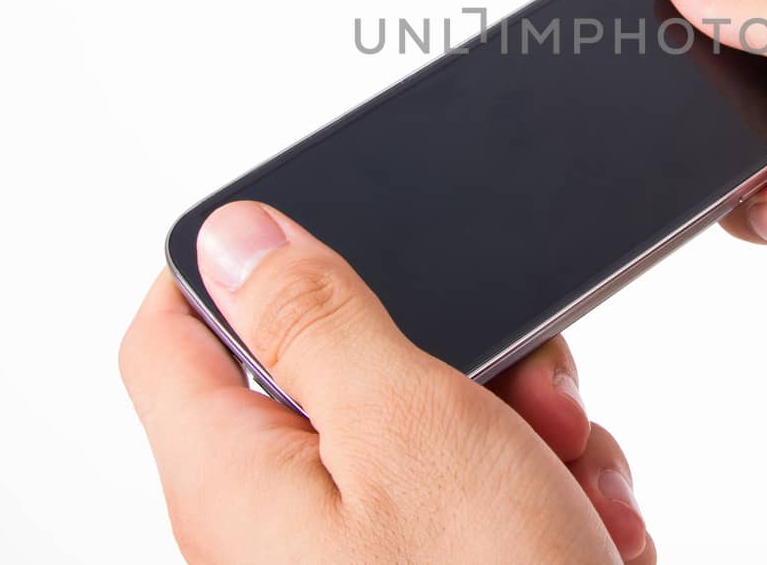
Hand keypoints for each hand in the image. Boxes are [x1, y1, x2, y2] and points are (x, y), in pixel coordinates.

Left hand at [120, 200, 653, 563]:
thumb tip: (234, 233)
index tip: (340, 236)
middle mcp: (287, 525)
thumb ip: (313, 319)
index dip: (245, 263)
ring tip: (572, 479)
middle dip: (455, 356)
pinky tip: (591, 532)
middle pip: (342, 370)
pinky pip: (485, 494)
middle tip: (518, 387)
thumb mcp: (406, 427)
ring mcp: (368, 558)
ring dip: (524, 431)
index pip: (175, 329)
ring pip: (437, 426)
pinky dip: (549, 493)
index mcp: (237, 479)